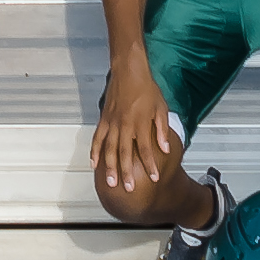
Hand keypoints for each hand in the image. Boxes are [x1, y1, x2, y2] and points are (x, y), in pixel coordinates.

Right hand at [94, 57, 187, 199]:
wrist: (128, 71)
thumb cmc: (147, 88)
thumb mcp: (161, 108)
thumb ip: (161, 130)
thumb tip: (165, 148)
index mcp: (140, 123)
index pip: (146, 149)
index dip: (150, 164)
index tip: (154, 178)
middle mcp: (125, 125)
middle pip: (125, 153)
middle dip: (127, 172)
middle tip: (129, 188)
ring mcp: (112, 123)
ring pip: (110, 149)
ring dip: (110, 166)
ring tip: (111, 182)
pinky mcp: (104, 119)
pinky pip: (97, 138)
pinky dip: (95, 151)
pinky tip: (94, 164)